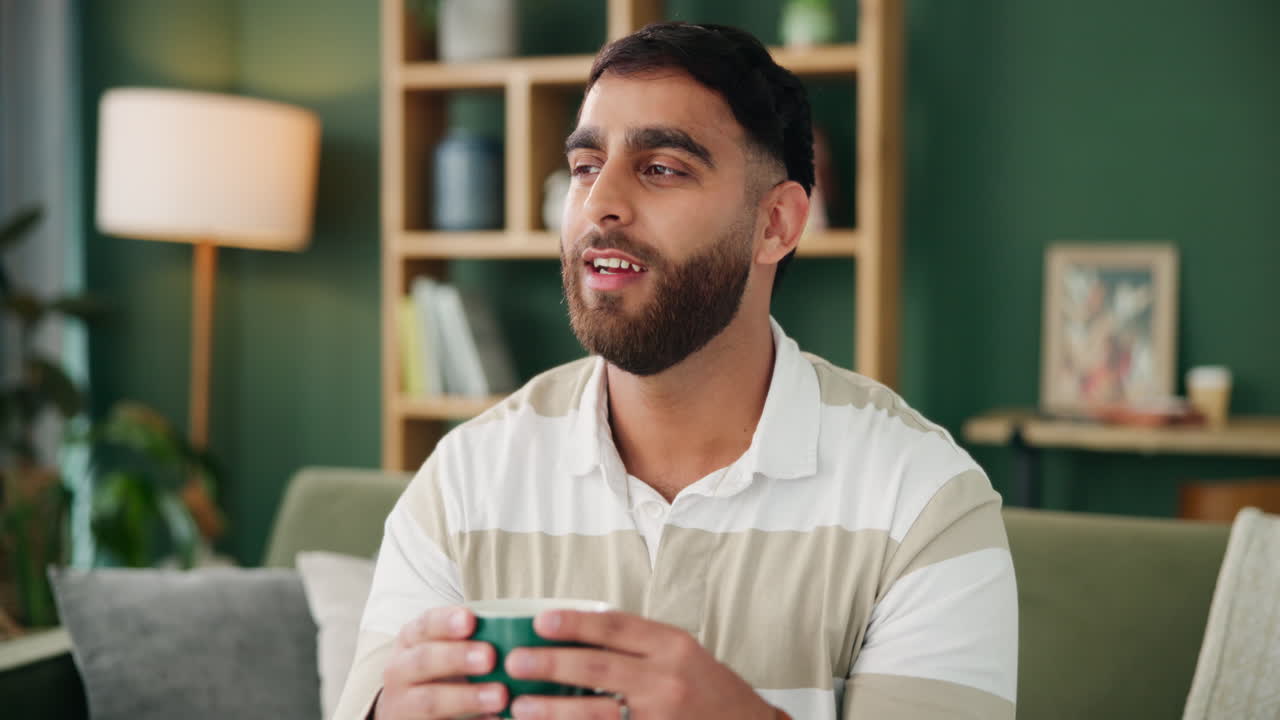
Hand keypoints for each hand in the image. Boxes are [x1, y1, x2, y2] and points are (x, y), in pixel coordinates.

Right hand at [374, 606, 508, 719]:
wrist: (405, 708)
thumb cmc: (436, 668)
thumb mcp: (439, 645)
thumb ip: (469, 637)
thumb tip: (516, 628)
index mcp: (410, 640)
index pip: (424, 625)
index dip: (446, 622)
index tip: (470, 620)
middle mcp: (400, 670)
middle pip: (424, 661)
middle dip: (456, 658)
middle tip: (490, 657)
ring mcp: (404, 704)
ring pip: (430, 701)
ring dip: (467, 697)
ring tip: (500, 695)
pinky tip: (496, 719)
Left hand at [503, 609, 775, 719]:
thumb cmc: (708, 688)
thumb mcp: (680, 652)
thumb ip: (638, 642)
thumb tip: (576, 629)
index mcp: (672, 645)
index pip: (616, 626)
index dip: (575, 622)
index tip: (539, 620)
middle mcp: (667, 679)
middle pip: (599, 668)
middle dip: (552, 664)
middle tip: (515, 661)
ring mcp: (660, 716)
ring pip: (597, 713)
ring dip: (553, 710)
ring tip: (519, 706)